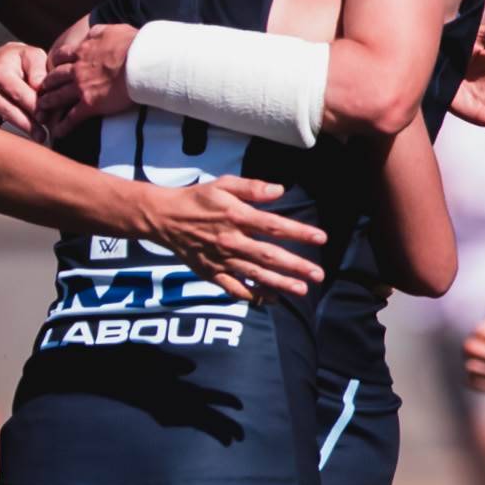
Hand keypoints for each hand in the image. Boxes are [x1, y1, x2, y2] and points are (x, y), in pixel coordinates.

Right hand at [0, 39, 47, 136]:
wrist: (2, 62)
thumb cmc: (22, 62)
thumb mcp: (34, 57)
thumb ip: (39, 70)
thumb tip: (40, 89)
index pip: (19, 95)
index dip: (35, 108)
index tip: (47, 118)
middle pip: (9, 111)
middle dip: (29, 124)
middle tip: (44, 135)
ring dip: (19, 132)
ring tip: (39, 137)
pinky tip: (14, 143)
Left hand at [37, 22, 136, 139]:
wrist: (139, 62)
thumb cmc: (131, 44)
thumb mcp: (111, 30)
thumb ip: (97, 32)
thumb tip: (91, 33)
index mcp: (83, 51)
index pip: (62, 56)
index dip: (55, 63)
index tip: (52, 67)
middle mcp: (77, 69)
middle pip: (55, 77)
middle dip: (46, 84)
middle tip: (40, 90)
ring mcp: (81, 87)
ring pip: (58, 97)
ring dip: (48, 103)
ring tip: (41, 109)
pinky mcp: (89, 104)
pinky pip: (71, 117)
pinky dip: (63, 126)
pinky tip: (56, 132)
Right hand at [144, 177, 325, 305]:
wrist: (164, 218)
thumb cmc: (198, 198)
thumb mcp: (223, 184)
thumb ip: (252, 187)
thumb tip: (279, 190)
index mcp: (237, 216)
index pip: (274, 226)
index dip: (299, 232)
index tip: (321, 238)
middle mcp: (231, 240)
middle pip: (269, 255)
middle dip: (295, 266)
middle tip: (318, 275)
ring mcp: (222, 259)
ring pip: (255, 274)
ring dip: (280, 284)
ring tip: (301, 291)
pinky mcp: (212, 273)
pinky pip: (235, 288)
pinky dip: (252, 295)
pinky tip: (271, 300)